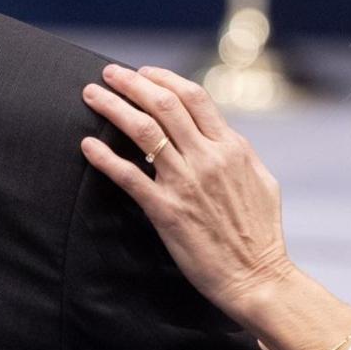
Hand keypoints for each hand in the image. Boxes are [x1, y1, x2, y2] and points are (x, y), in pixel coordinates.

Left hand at [81, 64, 294, 319]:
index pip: (193, 97)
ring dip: (113, 107)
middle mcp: (208, 158)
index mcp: (232, 147)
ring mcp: (186, 182)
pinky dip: (105, 157)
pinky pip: (128, 176)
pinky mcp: (166, 211)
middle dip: (132, 83)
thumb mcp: (261, 180)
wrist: (257, 277)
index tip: (143, 72)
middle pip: (164, 104)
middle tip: (109, 73)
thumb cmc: (262, 234)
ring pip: (143, 130)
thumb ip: (238, 153)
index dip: (163, 79)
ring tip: (92, 95)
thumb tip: (222, 134)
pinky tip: (88, 145)